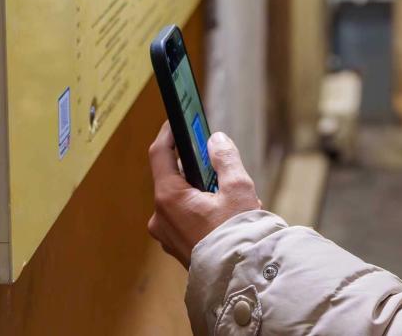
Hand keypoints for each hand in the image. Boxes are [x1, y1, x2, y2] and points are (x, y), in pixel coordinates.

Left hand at [146, 121, 261, 267]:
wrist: (241, 282)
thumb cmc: (239, 237)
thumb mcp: (238, 188)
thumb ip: (225, 159)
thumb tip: (216, 140)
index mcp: (169, 198)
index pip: (160, 154)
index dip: (169, 133)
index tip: (177, 120)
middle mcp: (160, 216)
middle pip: (172, 177)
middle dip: (194, 166)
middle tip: (214, 156)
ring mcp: (167, 234)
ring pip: (181, 199)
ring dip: (200, 190)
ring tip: (229, 192)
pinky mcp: (177, 247)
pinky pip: (185, 218)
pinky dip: (200, 208)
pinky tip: (224, 213)